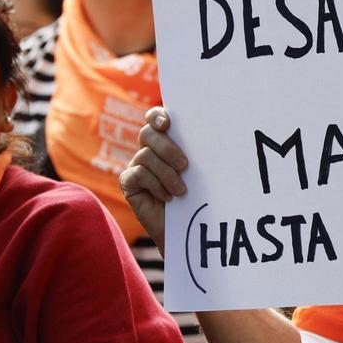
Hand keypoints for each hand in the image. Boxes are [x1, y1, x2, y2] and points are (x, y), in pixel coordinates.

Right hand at [118, 107, 188, 250]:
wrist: (188, 226)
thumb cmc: (199, 196)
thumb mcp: (201, 172)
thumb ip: (198, 154)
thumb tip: (213, 136)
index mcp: (167, 142)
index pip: (155, 119)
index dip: (157, 116)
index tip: (166, 123)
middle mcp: (149, 149)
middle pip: (148, 134)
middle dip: (167, 148)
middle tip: (185, 165)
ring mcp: (137, 165)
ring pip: (145, 155)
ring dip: (166, 174)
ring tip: (181, 190)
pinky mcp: (128, 182)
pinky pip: (138, 174)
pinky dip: (156, 185)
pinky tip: (167, 197)